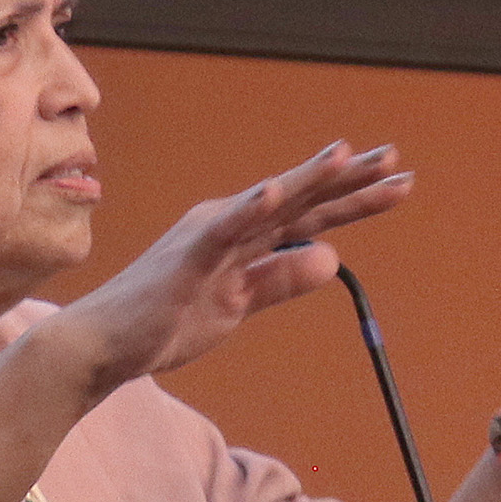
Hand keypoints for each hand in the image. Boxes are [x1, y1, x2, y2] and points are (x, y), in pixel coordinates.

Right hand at [34, 142, 412, 394]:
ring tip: (347, 157)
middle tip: (397, 159)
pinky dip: (247, 210)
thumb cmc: (164, 323)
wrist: (101, 345)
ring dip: (306, 180)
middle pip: (300, 199)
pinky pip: (221, 232)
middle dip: (349, 180)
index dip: (355, 198)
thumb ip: (281, 280)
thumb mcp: (238, 305)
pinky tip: (273, 192)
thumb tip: (332, 258)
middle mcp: (229, 223)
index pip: (310, 215)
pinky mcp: (185, 259)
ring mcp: (207, 237)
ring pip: (267, 205)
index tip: (399, 183)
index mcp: (242, 235)